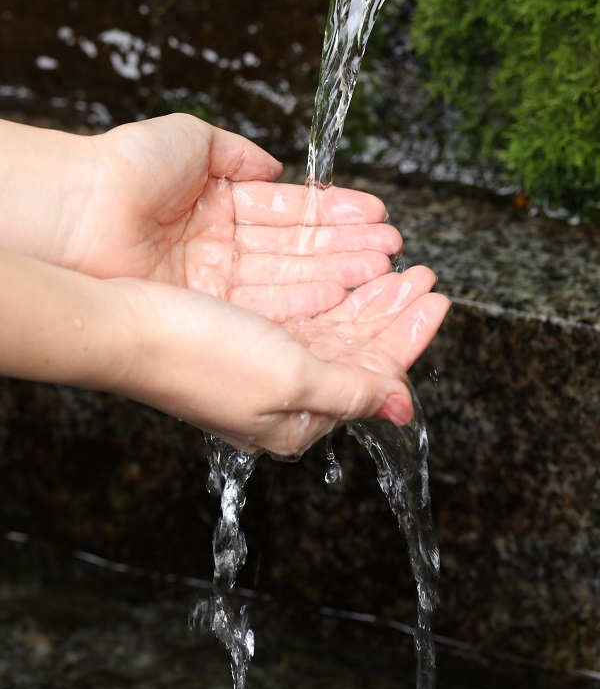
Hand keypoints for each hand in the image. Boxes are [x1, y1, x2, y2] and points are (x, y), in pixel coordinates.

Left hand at [0, 115, 401, 321]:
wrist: (78, 209)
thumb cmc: (125, 166)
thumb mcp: (194, 140)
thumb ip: (239, 154)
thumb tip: (275, 165)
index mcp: (219, 209)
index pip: (290, 215)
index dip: (334, 216)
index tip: (375, 215)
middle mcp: (223, 251)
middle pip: (298, 252)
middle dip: (349, 249)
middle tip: (393, 249)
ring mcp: (218, 284)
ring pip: (294, 279)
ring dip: (341, 274)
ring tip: (386, 269)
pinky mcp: (211, 310)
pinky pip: (273, 304)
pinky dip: (312, 297)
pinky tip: (347, 289)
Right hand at [115, 264, 449, 454]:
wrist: (126, 329)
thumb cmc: (200, 357)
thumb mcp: (290, 380)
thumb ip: (351, 391)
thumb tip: (400, 408)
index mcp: (300, 420)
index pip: (376, 376)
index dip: (410, 336)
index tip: (438, 299)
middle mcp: (285, 397)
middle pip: (358, 350)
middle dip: (393, 312)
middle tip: (424, 277)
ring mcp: (263, 365)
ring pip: (334, 329)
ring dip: (367, 298)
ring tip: (396, 268)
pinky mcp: (242, 334)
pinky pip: (304, 313)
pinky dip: (332, 293)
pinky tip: (346, 276)